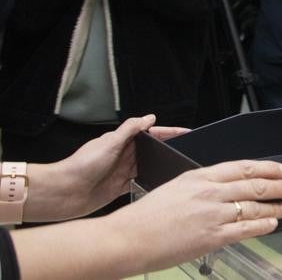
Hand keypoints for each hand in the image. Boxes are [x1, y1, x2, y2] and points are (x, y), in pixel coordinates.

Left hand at [24, 115, 187, 221]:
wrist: (64, 193)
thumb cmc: (81, 166)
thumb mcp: (109, 142)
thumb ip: (130, 129)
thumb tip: (149, 117)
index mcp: (120, 142)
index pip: (149, 133)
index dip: (167, 132)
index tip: (185, 132)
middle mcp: (122, 156)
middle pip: (150, 150)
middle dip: (167, 148)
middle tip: (187, 149)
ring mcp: (121, 172)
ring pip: (147, 166)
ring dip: (159, 165)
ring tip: (176, 166)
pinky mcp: (119, 188)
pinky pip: (139, 183)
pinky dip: (148, 181)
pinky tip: (158, 182)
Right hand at [106, 159, 281, 271]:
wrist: (126, 239)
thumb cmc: (144, 217)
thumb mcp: (175, 188)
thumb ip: (201, 187)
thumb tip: (223, 189)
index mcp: (198, 177)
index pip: (243, 167)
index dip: (267, 168)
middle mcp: (209, 193)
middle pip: (255, 186)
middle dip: (281, 186)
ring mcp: (212, 215)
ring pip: (254, 207)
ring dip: (275, 207)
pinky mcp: (212, 237)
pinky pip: (245, 229)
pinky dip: (263, 225)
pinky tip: (272, 224)